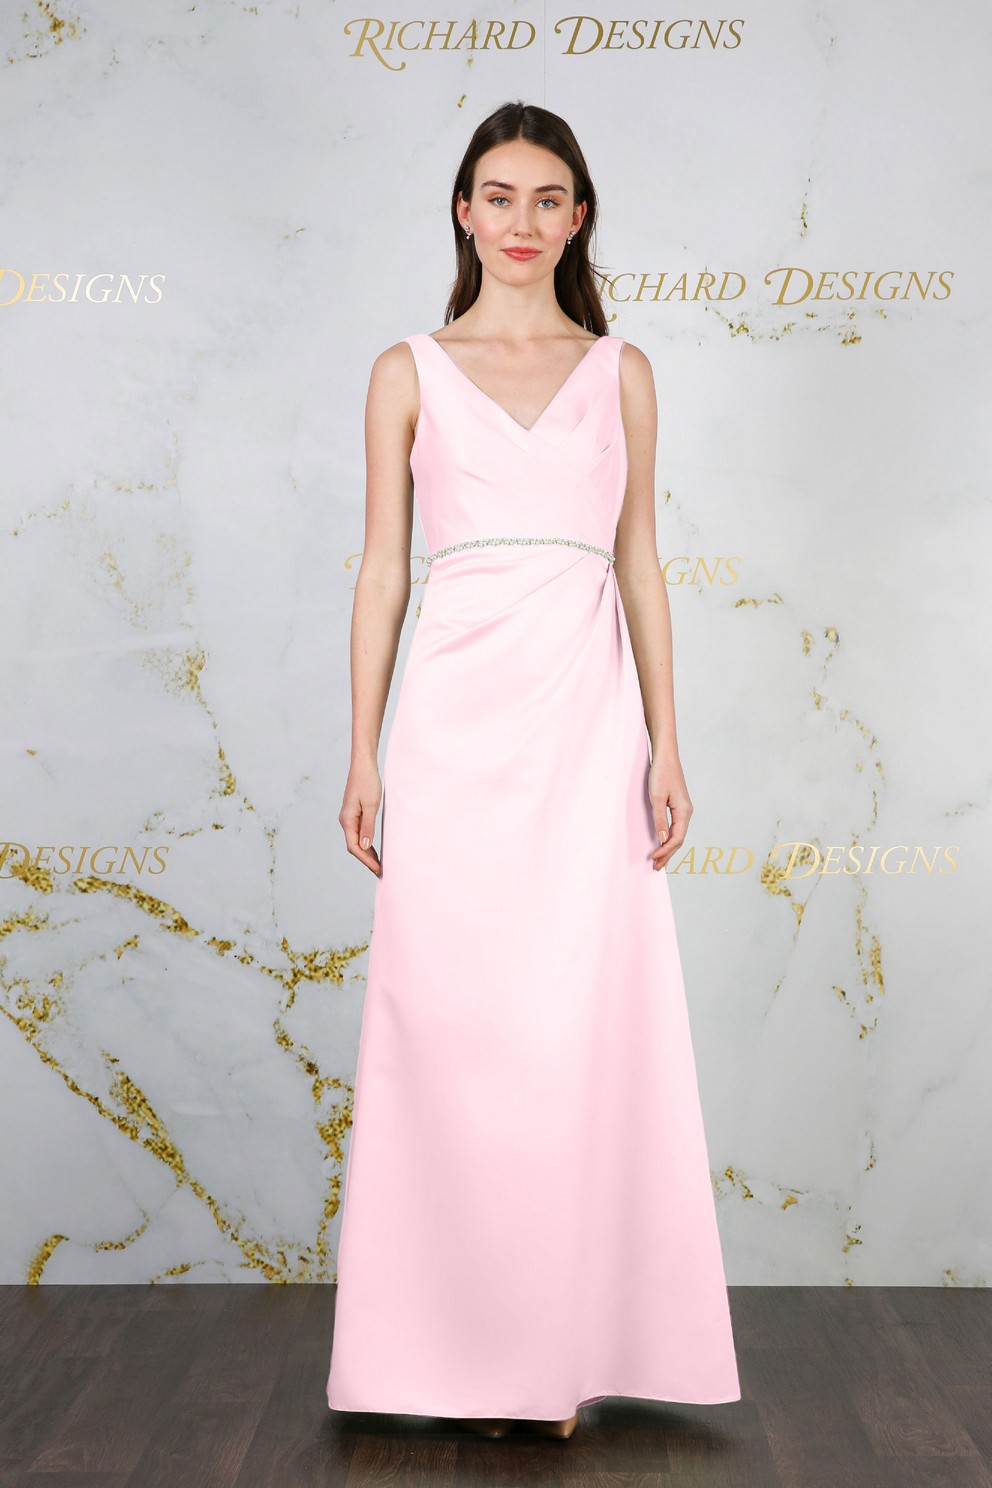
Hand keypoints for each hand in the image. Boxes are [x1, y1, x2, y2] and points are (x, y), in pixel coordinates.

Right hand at [340, 760, 382, 876]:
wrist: (363, 764)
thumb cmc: (368, 781)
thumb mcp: (371, 805)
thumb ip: (368, 826)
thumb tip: (366, 846)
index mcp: (347, 820)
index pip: (354, 847)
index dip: (366, 860)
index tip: (378, 870)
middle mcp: (345, 820)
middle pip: (354, 846)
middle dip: (366, 860)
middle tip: (380, 871)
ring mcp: (348, 817)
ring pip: (356, 840)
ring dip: (366, 853)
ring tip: (379, 863)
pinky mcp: (353, 813)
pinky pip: (358, 833)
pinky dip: (366, 843)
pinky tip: (373, 848)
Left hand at [647, 747, 691, 870]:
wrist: (666, 757)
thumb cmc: (661, 774)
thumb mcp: (656, 798)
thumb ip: (660, 819)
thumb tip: (663, 839)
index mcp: (684, 811)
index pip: (677, 838)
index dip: (665, 851)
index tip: (653, 858)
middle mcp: (687, 812)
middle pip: (679, 839)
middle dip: (668, 854)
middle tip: (655, 868)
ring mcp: (683, 809)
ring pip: (678, 834)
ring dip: (668, 848)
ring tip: (659, 861)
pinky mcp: (678, 806)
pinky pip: (676, 827)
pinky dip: (669, 838)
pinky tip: (662, 843)